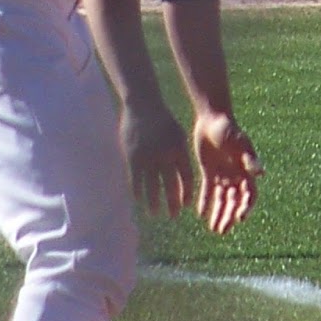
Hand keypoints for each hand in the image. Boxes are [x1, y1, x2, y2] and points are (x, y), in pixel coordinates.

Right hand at [119, 98, 193, 219]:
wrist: (142, 104)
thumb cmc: (162, 119)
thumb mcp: (177, 134)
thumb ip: (180, 155)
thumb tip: (184, 178)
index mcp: (179, 149)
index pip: (186, 178)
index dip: (187, 193)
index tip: (186, 205)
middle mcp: (165, 155)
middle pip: (171, 186)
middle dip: (173, 203)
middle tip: (174, 215)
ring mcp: (148, 157)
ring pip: (152, 186)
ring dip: (154, 203)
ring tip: (155, 214)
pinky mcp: (133, 157)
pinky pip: (136, 179)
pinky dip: (138, 192)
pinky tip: (139, 200)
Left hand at [193, 111, 261, 234]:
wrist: (211, 118)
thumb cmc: (228, 128)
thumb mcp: (238, 143)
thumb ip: (248, 159)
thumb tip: (262, 173)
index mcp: (247, 170)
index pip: (249, 194)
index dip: (246, 207)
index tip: (240, 219)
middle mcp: (236, 175)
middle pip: (234, 201)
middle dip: (229, 216)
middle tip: (222, 231)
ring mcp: (223, 174)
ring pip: (221, 199)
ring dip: (218, 213)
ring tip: (214, 228)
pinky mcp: (209, 171)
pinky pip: (207, 190)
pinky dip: (205, 202)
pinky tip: (200, 214)